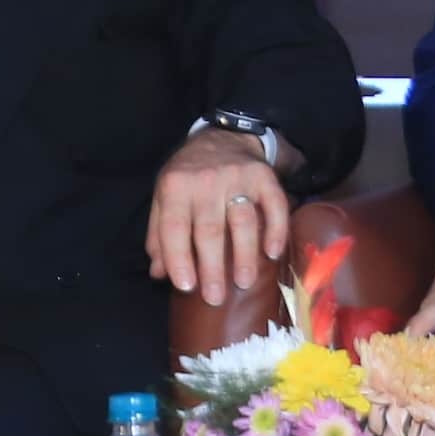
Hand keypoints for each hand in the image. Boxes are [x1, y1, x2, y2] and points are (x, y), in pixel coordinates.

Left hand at [146, 128, 288, 306]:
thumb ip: (159, 234)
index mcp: (176, 187)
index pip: (174, 228)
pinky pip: (274, 206)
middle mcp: (206, 181)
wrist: (222, 137)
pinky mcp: (264, 177)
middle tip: (215, 297)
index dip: (179, 259)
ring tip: (243, 282)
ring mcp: (238, 178)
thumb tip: (158, 273)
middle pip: (209, 230)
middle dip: (212, 268)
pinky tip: (273, 254)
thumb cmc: (189, 176)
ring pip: (243, 221)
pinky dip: (276, 230)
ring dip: (244, 255)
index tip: (186, 287)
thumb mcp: (164, 196)